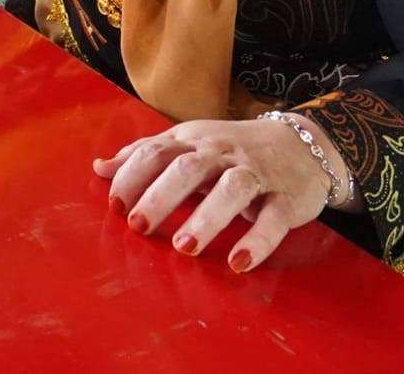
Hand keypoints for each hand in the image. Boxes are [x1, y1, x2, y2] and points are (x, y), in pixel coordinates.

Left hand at [94, 114, 354, 272]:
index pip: (155, 152)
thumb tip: (99, 168)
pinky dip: (257, 241)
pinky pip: (274, 218)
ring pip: (231, 189)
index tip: (115, 205)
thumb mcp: (187, 146)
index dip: (132, 177)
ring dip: (206, 218)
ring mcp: (256, 173)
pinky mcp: (288, 198)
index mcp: (192, 141)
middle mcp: (222, 153)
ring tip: (184, 247)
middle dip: (159, 197)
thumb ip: (145, 157)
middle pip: (187, 169)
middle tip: (138, 227)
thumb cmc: (233, 150)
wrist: (304, 144)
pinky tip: (238, 263)